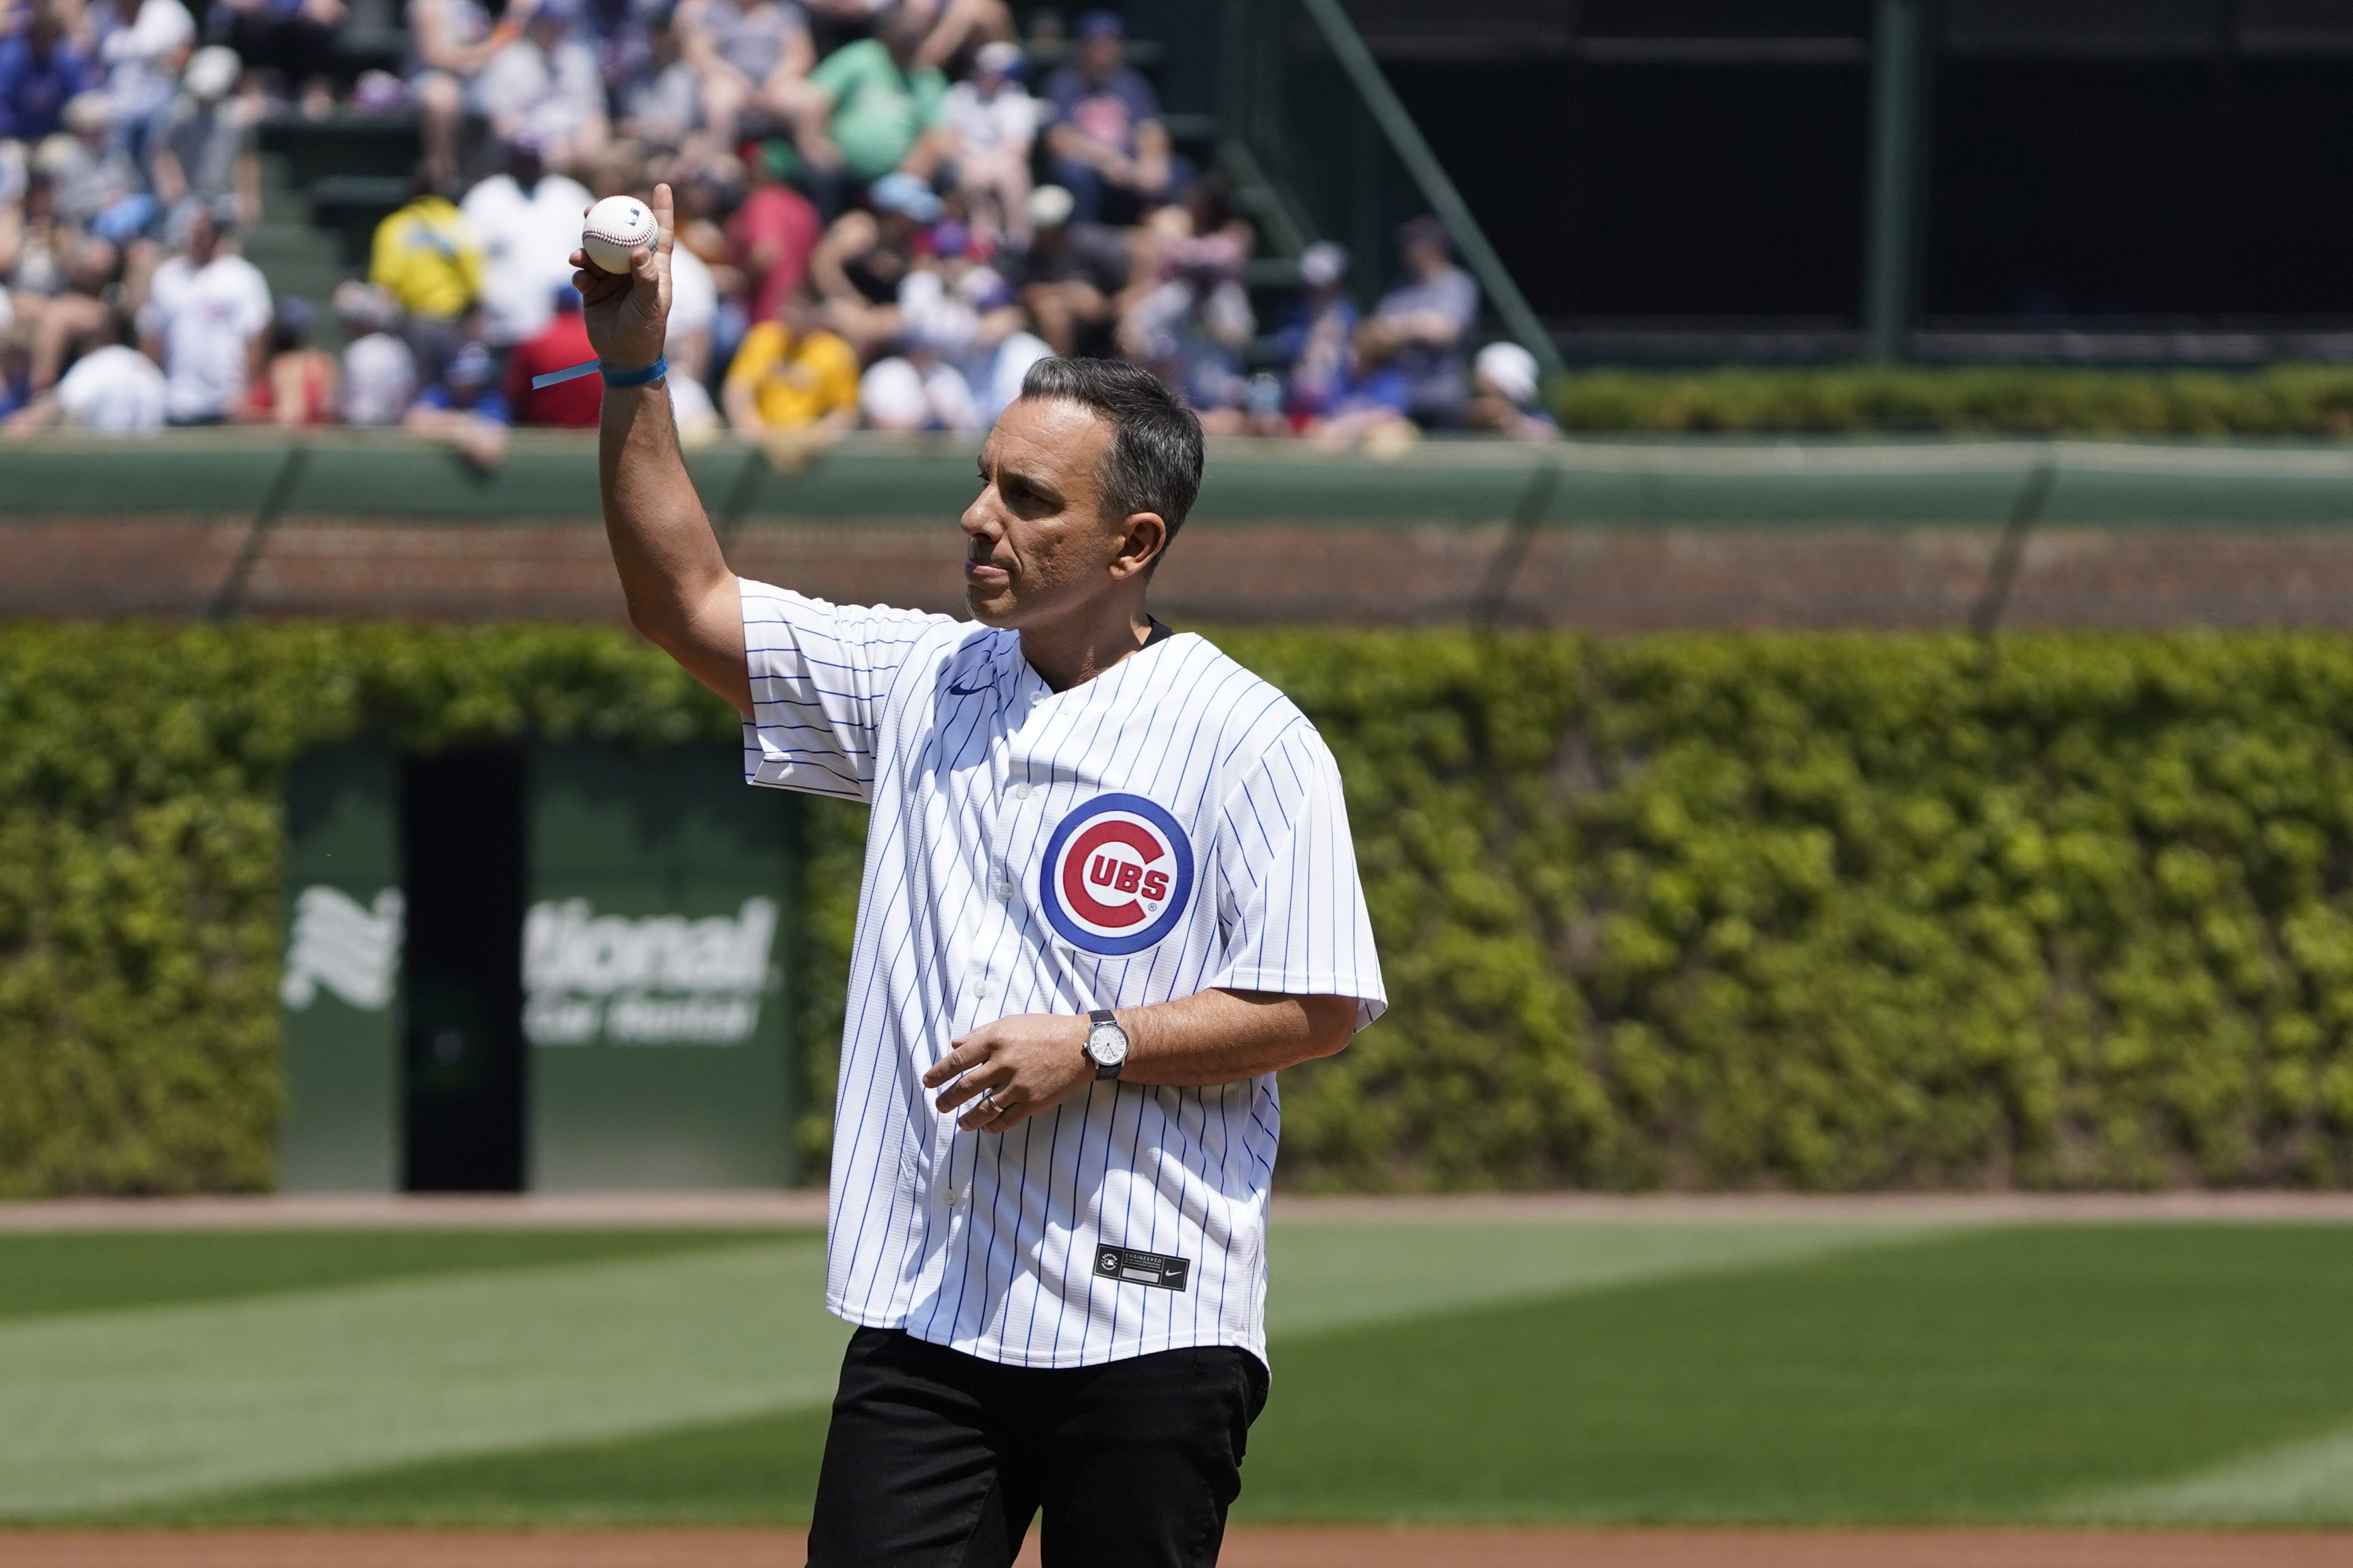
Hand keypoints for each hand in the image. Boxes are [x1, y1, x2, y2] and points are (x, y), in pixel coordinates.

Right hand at [572, 181, 671, 371]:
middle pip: (620, 235)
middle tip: (591, 209)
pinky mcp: (593, 290)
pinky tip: (580, 278)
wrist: (624, 358)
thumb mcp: (649, 304)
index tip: (662, 185)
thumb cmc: (645, 330)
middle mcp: (632, 268)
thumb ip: (645, 277)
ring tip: (578, 256)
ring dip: (585, 249)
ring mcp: (612, 278)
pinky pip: (584, 273)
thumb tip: (639, 251)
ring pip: (596, 252)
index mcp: (654, 268)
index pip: (660, 233)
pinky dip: (580, 273)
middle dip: (607, 219)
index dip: (661, 209)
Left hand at [922, 1013, 1097, 1132]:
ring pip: (984, 1109)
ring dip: (967, 1119)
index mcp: (995, 1040)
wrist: (1082, 1046)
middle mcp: (1004, 1063)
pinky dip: (992, 1126)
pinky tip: (986, 1127)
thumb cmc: (1045, 1030)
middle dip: (947, 1100)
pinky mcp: (1033, 1102)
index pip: (957, 1060)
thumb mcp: (1011, 1023)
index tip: (928, 1082)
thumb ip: (980, 1034)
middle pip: (965, 1088)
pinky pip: (1006, 1120)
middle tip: (940, 1106)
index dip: (938, 1073)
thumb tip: (954, 1044)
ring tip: (961, 1123)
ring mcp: (1019, 1085)